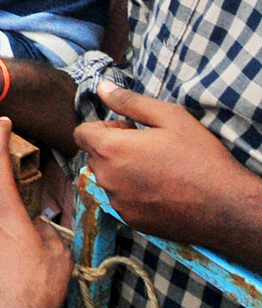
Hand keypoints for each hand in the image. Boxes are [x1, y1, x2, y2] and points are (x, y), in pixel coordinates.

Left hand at [75, 81, 261, 249]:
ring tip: (158, 169)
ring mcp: (117, 202)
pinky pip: (120, 199)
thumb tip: (102, 87)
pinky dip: (133, 192)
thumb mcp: (170, 117)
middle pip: (94, 155)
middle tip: (148, 147)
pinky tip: (162, 189)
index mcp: (110, 149)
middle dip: (113, 147)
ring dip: (122, 170)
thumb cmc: (200, 157)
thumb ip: (129, 101)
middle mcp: (106, 178)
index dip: (102, 127)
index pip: (81, 133)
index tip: (129, 129)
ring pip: (108, 178)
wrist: (227, 208)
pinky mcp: (130, 220)